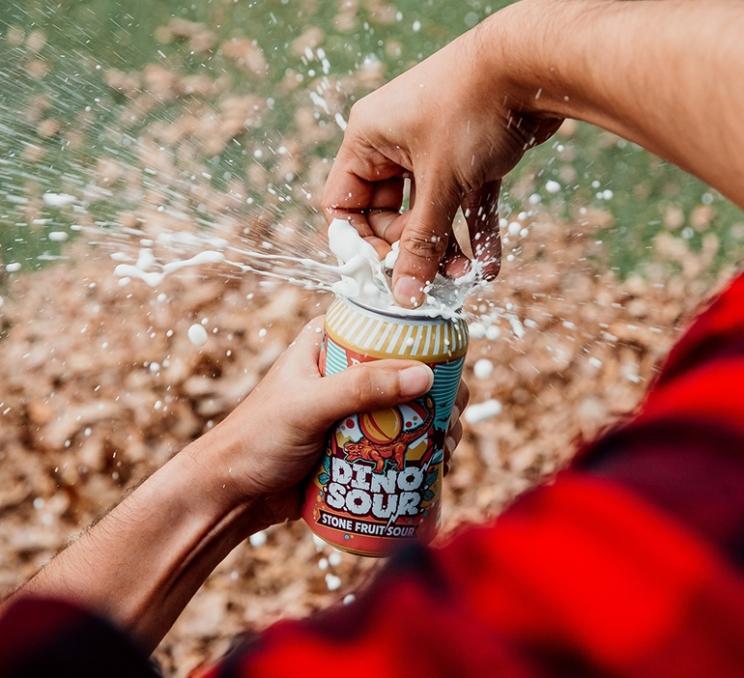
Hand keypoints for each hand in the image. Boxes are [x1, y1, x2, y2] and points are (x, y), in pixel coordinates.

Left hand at [191, 318, 467, 523]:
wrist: (234, 495)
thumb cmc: (257, 440)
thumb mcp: (309, 407)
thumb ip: (361, 389)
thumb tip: (426, 375)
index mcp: (329, 344)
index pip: (388, 328)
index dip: (426, 344)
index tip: (450, 370)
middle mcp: (345, 371)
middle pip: (407, 371)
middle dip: (437, 392)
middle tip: (450, 417)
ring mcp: (353, 408)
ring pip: (408, 408)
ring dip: (434, 424)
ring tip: (446, 445)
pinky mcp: (357, 443)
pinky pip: (398, 440)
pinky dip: (420, 449)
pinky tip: (436, 464)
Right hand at [321, 8, 560, 306]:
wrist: (537, 65)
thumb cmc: (473, 108)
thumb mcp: (441, 183)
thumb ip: (421, 243)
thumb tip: (404, 296)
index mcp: (368, 141)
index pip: (343, 204)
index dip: (360, 243)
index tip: (384, 274)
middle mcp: (394, 145)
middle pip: (388, 215)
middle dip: (411, 250)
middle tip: (430, 277)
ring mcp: (433, 151)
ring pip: (429, 214)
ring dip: (445, 249)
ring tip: (464, 279)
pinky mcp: (469, 158)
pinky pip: (463, 204)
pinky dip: (475, 233)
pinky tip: (489, 266)